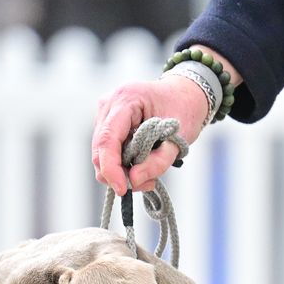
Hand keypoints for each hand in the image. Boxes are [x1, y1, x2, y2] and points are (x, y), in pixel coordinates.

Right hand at [93, 72, 218, 195]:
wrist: (184, 94)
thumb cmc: (184, 110)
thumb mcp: (178, 139)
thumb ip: (157, 161)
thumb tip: (133, 180)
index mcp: (125, 99)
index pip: (107, 139)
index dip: (111, 168)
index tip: (122, 189)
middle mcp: (109, 104)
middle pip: (99, 149)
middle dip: (118, 174)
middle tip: (147, 183)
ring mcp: (105, 113)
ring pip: (101, 154)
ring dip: (122, 171)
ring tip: (149, 176)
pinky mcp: (108, 123)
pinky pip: (109, 151)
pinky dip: (123, 165)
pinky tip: (142, 168)